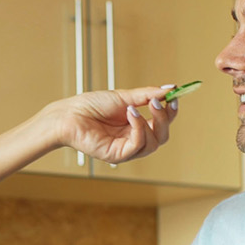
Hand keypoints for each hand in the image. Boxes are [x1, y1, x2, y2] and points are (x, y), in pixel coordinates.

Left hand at [46, 86, 176, 164]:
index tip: (174, 97)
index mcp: (136, 125)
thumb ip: (147, 95)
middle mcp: (133, 139)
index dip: (171, 112)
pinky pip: (138, 146)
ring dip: (150, 123)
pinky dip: (138, 129)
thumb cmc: (91, 106)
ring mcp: (126, 149)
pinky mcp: (118, 156)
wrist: (69, 114)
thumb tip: (171, 89)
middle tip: (159, 102)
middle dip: (164, 119)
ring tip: (134, 107)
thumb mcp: (123, 97)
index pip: (162, 123)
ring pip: (154, 143)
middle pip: (162, 136)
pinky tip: (130, 115)